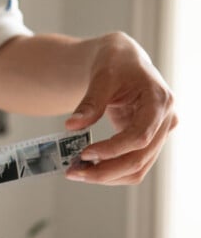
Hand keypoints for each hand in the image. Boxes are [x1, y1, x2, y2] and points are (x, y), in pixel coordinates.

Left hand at [65, 32, 177, 184]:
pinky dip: (110, 172)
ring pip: (137, 169)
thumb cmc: (116, 63)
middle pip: (139, 159)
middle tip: (72, 172)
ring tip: (75, 172)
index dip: (112, 150)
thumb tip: (72, 126)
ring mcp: (158, 134)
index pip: (140, 136)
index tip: (84, 154)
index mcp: (159, 101)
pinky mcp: (146, 142)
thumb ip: (90, 102)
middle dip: (104, 171)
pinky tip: (86, 169)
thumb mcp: (102, 76)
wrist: (123, 61)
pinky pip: (132, 166)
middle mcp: (165, 121)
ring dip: (106, 176)